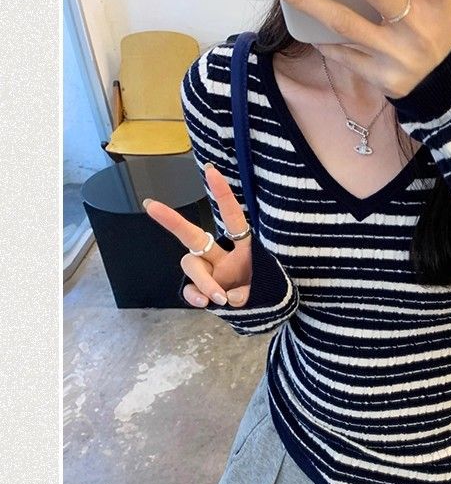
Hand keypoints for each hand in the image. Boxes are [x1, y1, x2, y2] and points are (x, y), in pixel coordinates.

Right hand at [143, 164, 252, 307]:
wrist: (265, 313)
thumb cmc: (267, 291)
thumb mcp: (266, 289)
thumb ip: (248, 292)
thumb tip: (228, 297)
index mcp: (243, 248)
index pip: (232, 219)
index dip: (222, 195)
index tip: (210, 170)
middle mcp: (221, 256)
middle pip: (193, 236)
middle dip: (171, 220)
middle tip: (150, 205)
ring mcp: (209, 272)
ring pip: (192, 266)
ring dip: (204, 281)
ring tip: (219, 298)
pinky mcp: (201, 290)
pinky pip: (190, 289)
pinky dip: (196, 296)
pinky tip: (206, 303)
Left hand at [258, 0, 450, 98]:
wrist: (441, 88)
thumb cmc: (432, 28)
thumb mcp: (436, 1)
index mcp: (439, 1)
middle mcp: (417, 28)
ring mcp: (396, 55)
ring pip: (343, 22)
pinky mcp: (380, 77)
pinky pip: (341, 52)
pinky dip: (320, 35)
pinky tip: (297, 18)